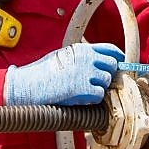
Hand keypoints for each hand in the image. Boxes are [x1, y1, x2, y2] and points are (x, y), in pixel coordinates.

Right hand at [3, 43, 124, 105]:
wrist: (26, 85)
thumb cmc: (41, 73)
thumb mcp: (63, 56)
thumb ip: (82, 58)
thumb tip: (98, 64)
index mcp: (81, 49)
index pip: (110, 49)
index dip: (119, 58)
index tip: (121, 65)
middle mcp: (86, 58)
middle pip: (112, 66)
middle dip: (108, 75)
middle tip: (97, 83)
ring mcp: (86, 73)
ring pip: (107, 82)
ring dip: (98, 89)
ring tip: (83, 91)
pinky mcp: (83, 89)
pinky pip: (99, 96)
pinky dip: (92, 100)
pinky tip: (80, 99)